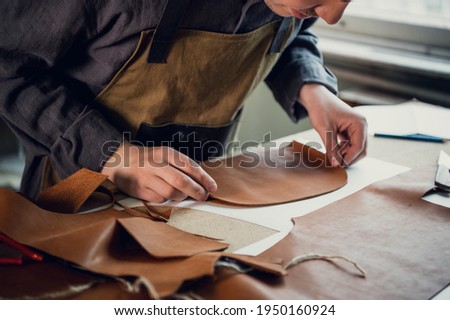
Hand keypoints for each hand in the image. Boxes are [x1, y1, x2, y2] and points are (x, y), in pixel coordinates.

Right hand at [101, 142, 216, 201]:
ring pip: (171, 192)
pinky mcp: (139, 189)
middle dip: (196, 191)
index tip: (212, 187)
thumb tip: (204, 182)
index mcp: (165, 153)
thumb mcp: (166, 155)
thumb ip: (183, 166)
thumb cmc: (151, 159)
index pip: (189, 166)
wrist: (121, 161)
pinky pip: (160, 198)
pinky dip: (167, 199)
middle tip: (203, 196)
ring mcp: (146, 177)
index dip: (203, 178)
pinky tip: (167, 195)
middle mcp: (156, 164)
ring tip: (184, 195)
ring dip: (182, 197)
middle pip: (181, 181)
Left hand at [299, 84, 367, 166]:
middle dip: (349, 158)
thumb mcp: (325, 130)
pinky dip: (343, 149)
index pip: (359, 147)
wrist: (316, 97)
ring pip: (356, 147)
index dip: (349, 158)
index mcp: (359, 123)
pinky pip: (350, 143)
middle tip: (336, 164)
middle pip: (361, 149)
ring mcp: (357, 127)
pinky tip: (333, 151)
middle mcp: (362, 125)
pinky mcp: (350, 129)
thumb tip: (336, 164)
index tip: (339, 166)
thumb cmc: (321, 108)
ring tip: (332, 156)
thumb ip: (332, 148)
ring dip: (346, 154)